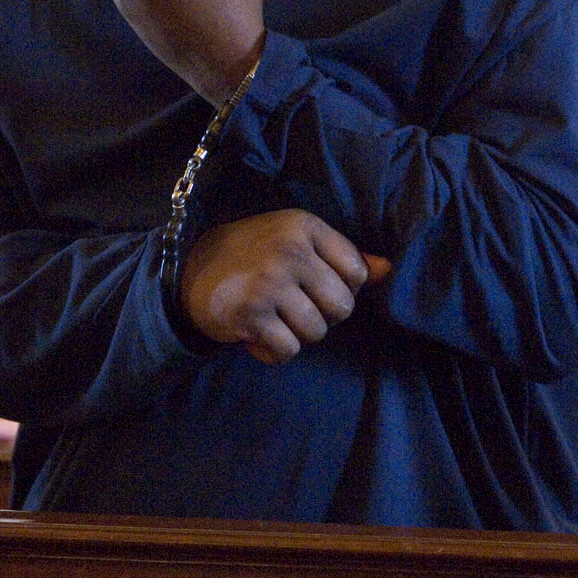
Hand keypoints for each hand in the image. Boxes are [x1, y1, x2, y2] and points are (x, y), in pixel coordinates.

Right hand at [180, 208, 391, 364]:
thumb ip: (342, 258)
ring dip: (296, 335)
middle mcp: (290, 249)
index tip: (313, 287)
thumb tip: (388, 270)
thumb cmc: (253, 256)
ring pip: (317, 332)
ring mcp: (270, 281)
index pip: (357, 272)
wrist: (189, 271)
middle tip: (292, 307)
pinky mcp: (250, 313)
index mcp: (305, 226)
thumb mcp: (296, 243)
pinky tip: (256, 334)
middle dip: (322, 316)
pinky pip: (288, 351)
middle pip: (342, 307)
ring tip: (273, 318)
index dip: (340, 290)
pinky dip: (273, 351)